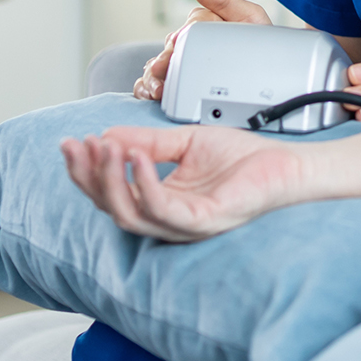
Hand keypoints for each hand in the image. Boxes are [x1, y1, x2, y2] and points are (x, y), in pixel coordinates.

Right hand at [59, 123, 308, 240]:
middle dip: (88, 176)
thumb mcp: (185, 142)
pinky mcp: (204, 222)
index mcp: (161, 201)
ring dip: (109, 181)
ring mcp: (185, 225)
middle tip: (78, 146)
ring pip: (130, 214)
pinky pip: (163, 210)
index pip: (111, 193)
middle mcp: (169, 218)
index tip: (73, 143)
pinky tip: (136, 158)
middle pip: (112, 208)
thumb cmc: (244, 159)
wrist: (287, 164)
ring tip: (104, 148)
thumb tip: (108, 135)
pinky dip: (144, 184)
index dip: (87, 170)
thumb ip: (148, 142)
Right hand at [134, 0, 271, 100]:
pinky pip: (153, 85)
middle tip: (166, 69)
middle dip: (166, 59)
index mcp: (204, 26)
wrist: (276, 77)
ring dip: (152, 76)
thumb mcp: (247, 16)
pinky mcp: (177, 87)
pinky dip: (146, 89)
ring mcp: (182, 67)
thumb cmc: (260, 43)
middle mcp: (189, 45)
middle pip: (169, 48)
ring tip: (158, 89)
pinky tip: (151, 94)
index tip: (181, 42)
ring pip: (156, 67)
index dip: (185, 34)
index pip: (190, 26)